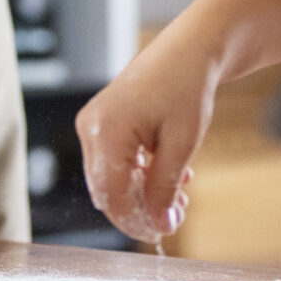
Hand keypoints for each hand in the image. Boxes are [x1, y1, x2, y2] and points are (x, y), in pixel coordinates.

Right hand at [76, 56, 214, 243]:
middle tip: (176, 215)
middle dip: (140, 209)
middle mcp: (90, 127)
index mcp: (106, 131)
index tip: (166, 231)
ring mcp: (93, 124)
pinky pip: (113, 162)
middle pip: (106, 190)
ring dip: (141, 194)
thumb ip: (166, 188)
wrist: (190, 49)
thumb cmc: (187, 87)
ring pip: (110, 178)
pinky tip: (168, 175)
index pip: (111, 195)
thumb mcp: (182, 144)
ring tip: (179, 196)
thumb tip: (160, 226)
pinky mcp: (102, 122)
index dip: (137, 220)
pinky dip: (138, 175)